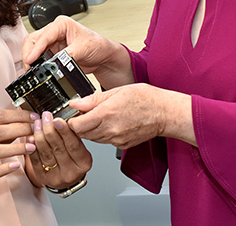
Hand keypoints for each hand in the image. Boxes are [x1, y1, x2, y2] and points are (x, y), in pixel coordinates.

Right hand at [21, 16, 132, 88]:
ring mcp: (52, 43)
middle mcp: (54, 32)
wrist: (104, 57)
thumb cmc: (98, 46)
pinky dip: (36, 66)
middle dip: (28, 54)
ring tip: (31, 72)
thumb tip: (54, 63)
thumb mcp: (83, 49)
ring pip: (33, 50)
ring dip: (31, 61)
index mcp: (61, 24)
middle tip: (28, 68)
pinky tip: (36, 73)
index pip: (43, 36)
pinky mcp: (52, 54)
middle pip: (33, 41)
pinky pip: (39, 59)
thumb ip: (67, 55)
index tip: (30, 60)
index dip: (35, 49)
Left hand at [27, 112, 91, 188]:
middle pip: (58, 148)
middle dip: (50, 130)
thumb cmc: (72, 158)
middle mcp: (71, 172)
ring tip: (37, 123)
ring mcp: (56, 176)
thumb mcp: (79, 147)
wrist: (66, 177)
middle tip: (45, 117)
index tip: (57, 119)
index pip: (73, 145)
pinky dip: (33, 147)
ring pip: (46, 153)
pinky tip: (30, 137)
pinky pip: (36, 160)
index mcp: (83, 162)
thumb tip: (60, 117)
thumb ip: (72, 134)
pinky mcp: (43, 177)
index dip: (65, 131)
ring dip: (40, 136)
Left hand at [67, 84, 195, 148]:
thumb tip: (76, 103)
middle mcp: (110, 130)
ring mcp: (116, 139)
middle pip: (82, 133)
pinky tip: (109, 123)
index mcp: (106, 114)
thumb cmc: (146, 98)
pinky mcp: (122, 145)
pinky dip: (102, 134)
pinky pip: (105, 141)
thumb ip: (93, 99)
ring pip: (92, 138)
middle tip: (81, 114)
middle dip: (78, 125)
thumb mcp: (116, 90)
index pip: (76, 125)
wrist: (165, 113)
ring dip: (89, 129)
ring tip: (97, 116)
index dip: (70, 120)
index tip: (70, 114)